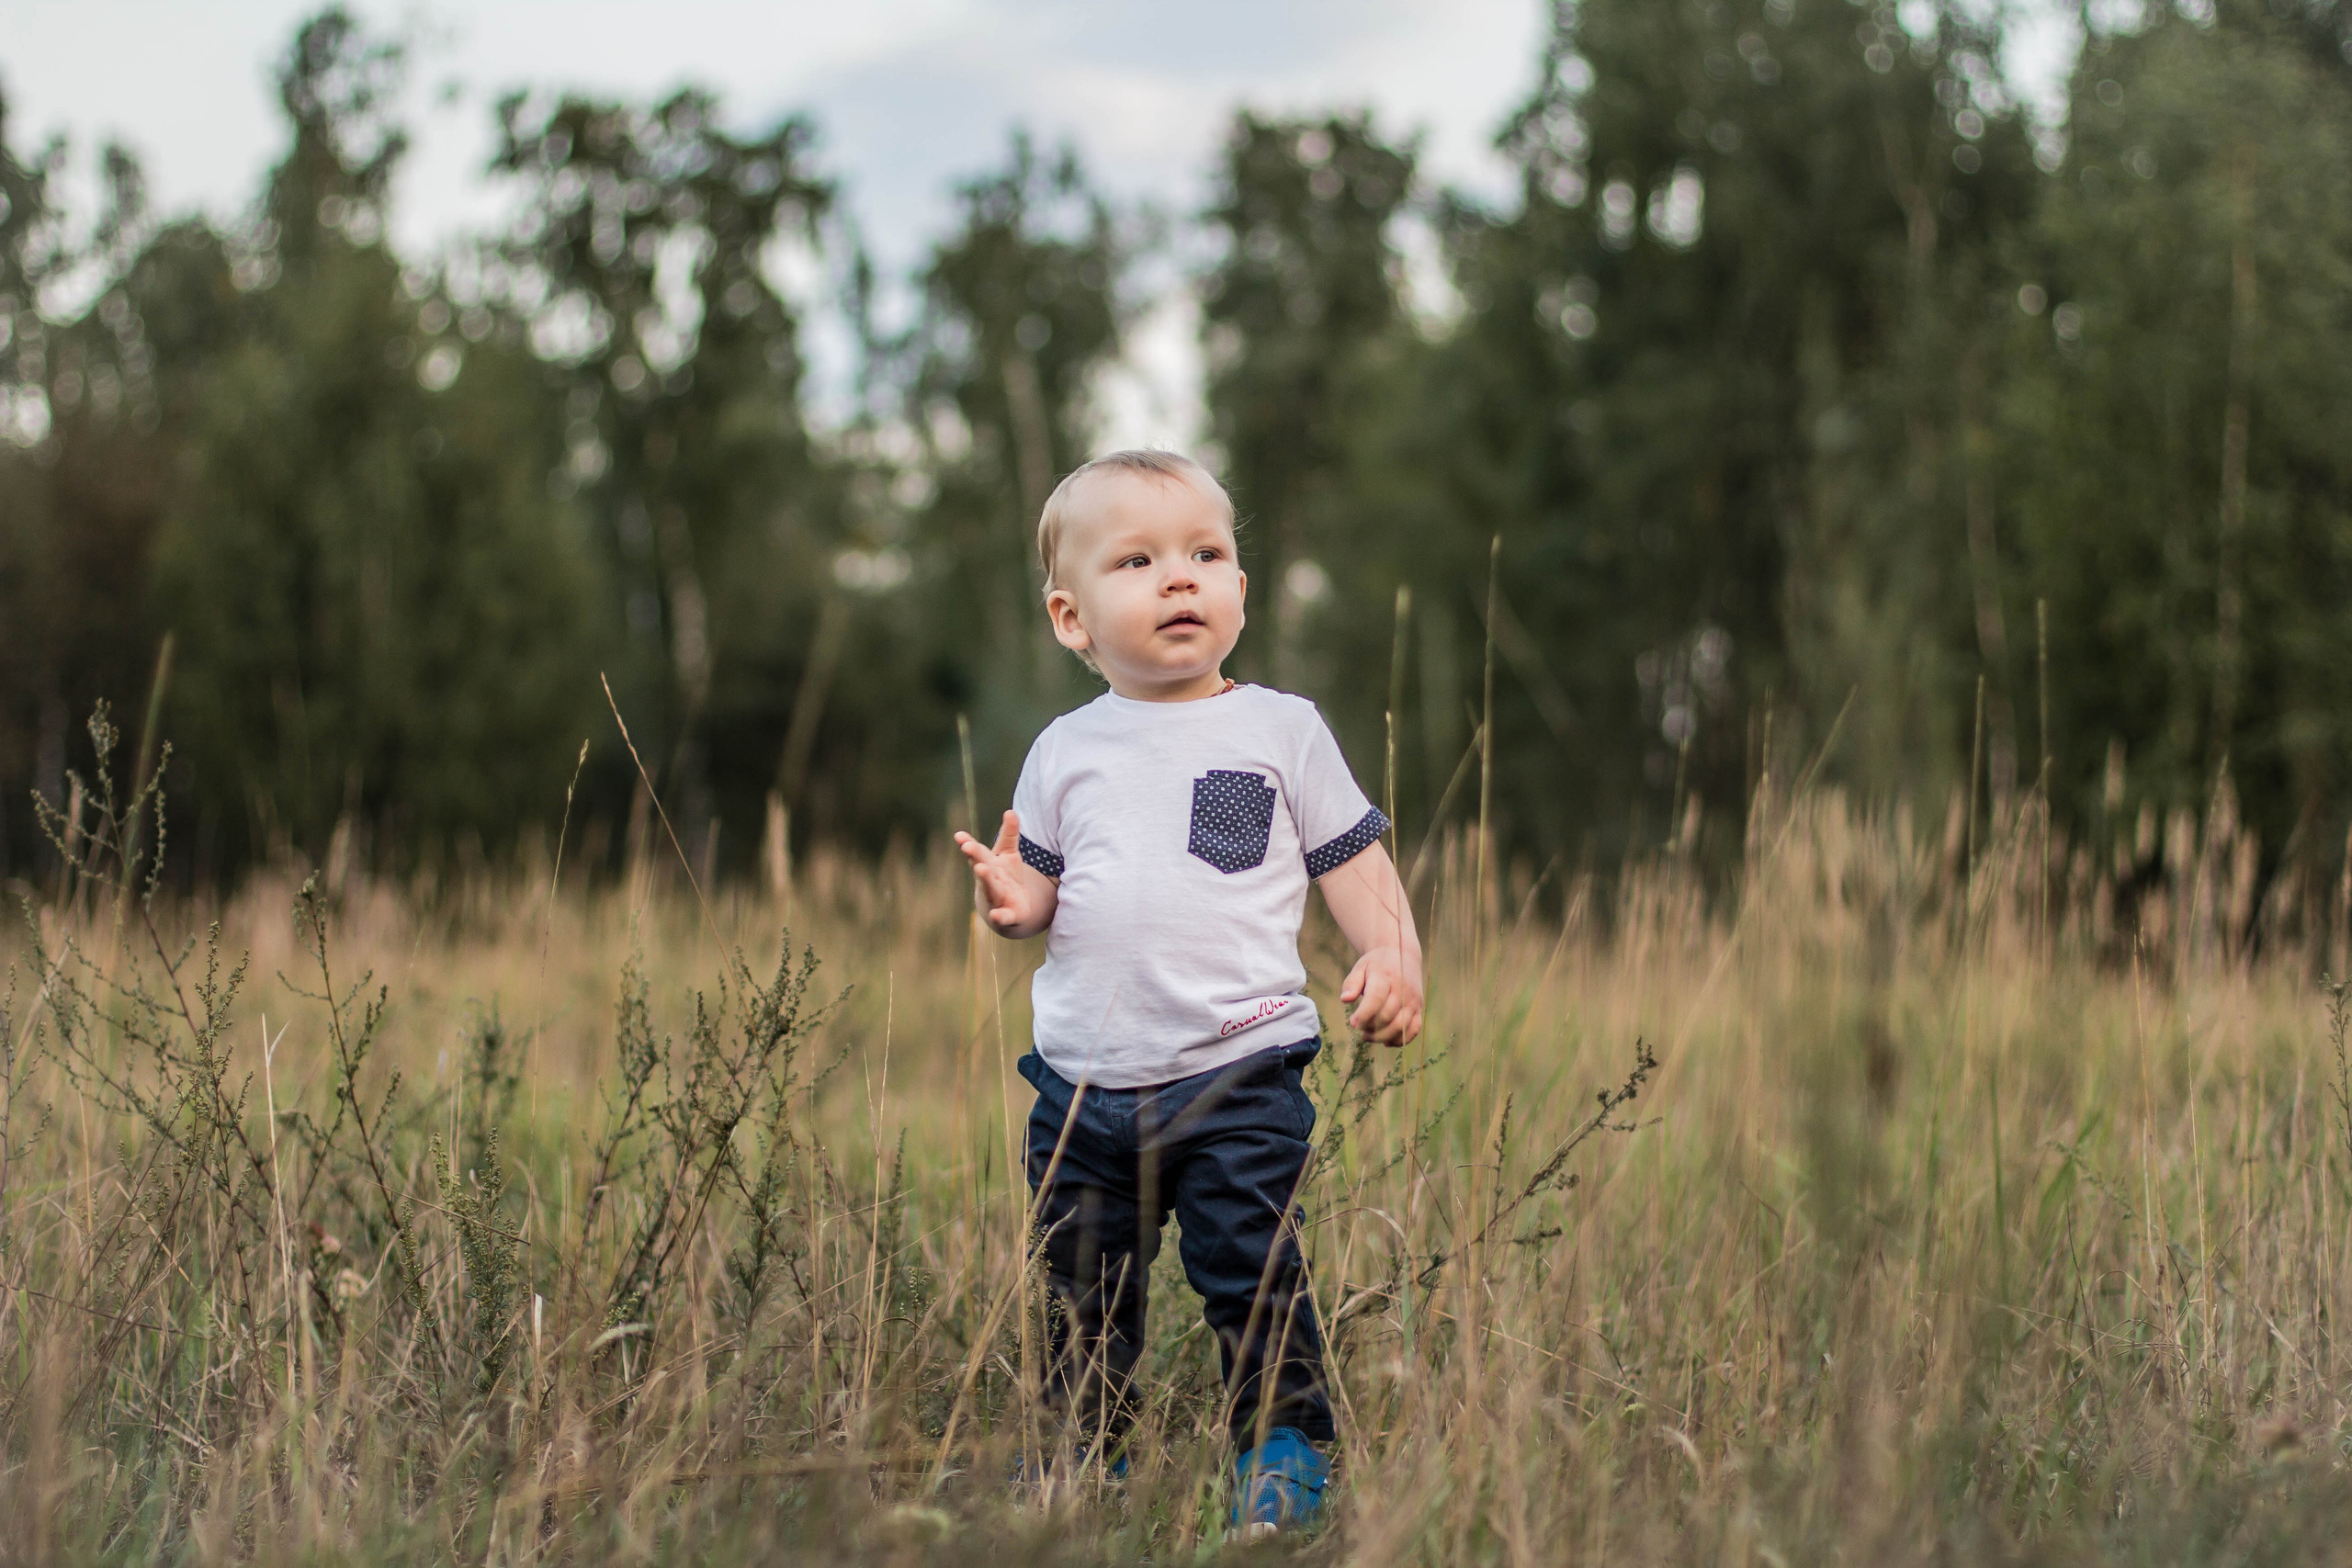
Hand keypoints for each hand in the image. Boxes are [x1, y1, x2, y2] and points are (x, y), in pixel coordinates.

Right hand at [953, 809, 1055, 937]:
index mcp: (987, 864)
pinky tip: (996, 915)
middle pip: (982, 868)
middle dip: (975, 857)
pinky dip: (999, 916)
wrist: (1009, 909)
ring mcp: (996, 898)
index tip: (960, 836)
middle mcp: (988, 881)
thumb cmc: (1004, 877)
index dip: (968, 844)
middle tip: (967, 847)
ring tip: (981, 869)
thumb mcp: (1008, 854)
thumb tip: (1011, 811)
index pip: (977, 853)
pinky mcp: (1008, 915)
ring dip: (985, 880)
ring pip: (991, 889)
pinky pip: (1003, 917)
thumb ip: (1009, 834)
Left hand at [1340, 945, 1422, 1045]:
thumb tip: (1345, 999)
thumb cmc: (1377, 964)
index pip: (1376, 999)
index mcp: (1386, 977)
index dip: (1363, 1014)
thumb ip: (1351, 983)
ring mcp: (1413, 1001)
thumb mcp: (1361, 967)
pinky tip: (1386, 1041)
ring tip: (1367, 1036)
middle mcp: (1402, 990)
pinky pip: (1413, 1030)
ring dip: (1382, 1037)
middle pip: (1387, 1017)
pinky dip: (1400, 1040)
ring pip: (1400, 1027)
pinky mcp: (1418, 1009)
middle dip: (1369, 1027)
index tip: (1352, 1023)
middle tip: (1358, 1027)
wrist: (1402, 955)